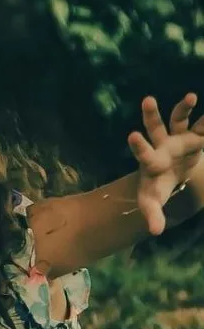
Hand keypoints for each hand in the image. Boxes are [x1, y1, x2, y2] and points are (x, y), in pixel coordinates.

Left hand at [128, 93, 203, 234]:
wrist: (173, 177)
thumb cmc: (158, 188)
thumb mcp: (153, 202)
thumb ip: (153, 215)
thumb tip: (155, 231)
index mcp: (151, 161)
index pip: (143, 153)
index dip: (139, 145)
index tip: (132, 135)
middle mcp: (162, 145)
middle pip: (155, 128)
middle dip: (151, 115)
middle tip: (147, 100)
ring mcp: (178, 139)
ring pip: (178, 119)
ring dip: (183, 107)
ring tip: (190, 97)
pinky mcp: (194, 138)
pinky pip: (201, 127)